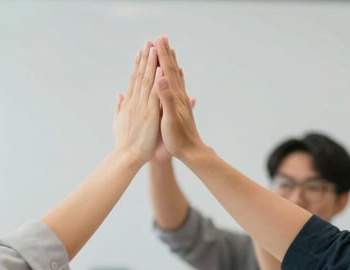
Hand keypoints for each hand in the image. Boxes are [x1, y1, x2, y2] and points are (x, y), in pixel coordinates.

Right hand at [113, 41, 160, 164]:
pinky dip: (158, 82)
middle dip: (146, 58)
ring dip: (151, 64)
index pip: (135, 79)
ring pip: (148, 82)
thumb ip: (120, 107)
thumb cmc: (127, 143)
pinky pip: (156, 96)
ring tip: (154, 48)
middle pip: (142, 76)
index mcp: (130, 103)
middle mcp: (136, 102)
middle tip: (149, 41)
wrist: (130, 157)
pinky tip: (161, 71)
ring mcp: (143, 107)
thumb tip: (118, 94)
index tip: (141, 50)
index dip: (139, 64)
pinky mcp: (150, 115)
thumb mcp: (120, 122)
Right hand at [153, 36, 202, 158]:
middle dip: (165, 53)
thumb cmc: (178, 138)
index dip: (161, 54)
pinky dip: (174, 76)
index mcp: (174, 96)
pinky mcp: (181, 107)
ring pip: (175, 76)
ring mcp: (181, 101)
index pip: (166, 70)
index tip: (157, 39)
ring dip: (170, 62)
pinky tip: (175, 74)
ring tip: (169, 50)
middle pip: (172, 69)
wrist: (191, 152)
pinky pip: (177, 86)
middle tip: (161, 37)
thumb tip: (162, 79)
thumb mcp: (168, 119)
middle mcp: (179, 95)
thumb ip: (165, 98)